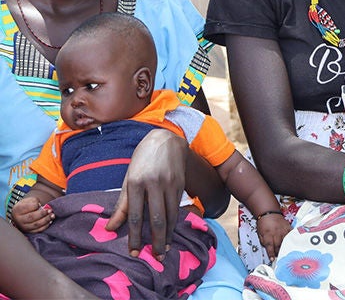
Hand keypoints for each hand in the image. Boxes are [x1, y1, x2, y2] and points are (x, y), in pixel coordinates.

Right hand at [12, 197, 53, 232]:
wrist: (22, 214)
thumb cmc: (27, 205)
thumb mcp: (28, 200)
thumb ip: (34, 200)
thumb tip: (40, 205)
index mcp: (17, 210)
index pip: (26, 208)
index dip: (35, 206)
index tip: (39, 204)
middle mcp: (19, 220)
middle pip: (31, 217)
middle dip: (42, 214)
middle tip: (50, 210)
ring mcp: (24, 227)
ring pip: (35, 225)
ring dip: (46, 220)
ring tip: (52, 215)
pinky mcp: (29, 232)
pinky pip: (38, 230)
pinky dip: (45, 226)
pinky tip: (50, 221)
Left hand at [106, 130, 187, 259]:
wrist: (166, 140)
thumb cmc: (142, 159)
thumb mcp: (128, 178)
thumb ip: (122, 204)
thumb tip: (111, 227)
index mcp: (137, 182)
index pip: (135, 215)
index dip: (135, 236)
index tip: (134, 251)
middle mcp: (154, 183)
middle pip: (156, 218)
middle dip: (156, 240)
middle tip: (156, 257)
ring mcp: (170, 183)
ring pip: (170, 215)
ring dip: (168, 235)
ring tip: (165, 249)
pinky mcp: (181, 184)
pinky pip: (177, 207)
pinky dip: (174, 222)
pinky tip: (171, 232)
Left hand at [257, 213, 290, 260]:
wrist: (269, 212)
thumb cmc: (263, 223)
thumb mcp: (260, 233)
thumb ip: (264, 242)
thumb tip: (268, 250)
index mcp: (267, 234)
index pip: (270, 246)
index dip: (271, 254)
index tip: (272, 259)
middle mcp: (276, 232)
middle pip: (278, 245)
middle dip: (278, 252)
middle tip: (278, 256)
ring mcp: (283, 230)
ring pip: (285, 242)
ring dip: (284, 248)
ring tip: (284, 252)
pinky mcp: (288, 227)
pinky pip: (291, 235)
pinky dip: (291, 240)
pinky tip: (290, 244)